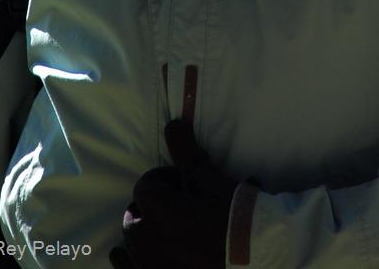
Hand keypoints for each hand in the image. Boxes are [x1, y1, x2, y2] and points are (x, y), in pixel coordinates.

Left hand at [109, 119, 236, 268]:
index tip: (181, 183)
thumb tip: (173, 123)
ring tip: (163, 230)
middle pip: (134, 217)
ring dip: (143, 232)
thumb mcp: (208, 178)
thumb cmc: (231, 214)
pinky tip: (122, 255)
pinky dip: (126, 261)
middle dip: (151, 207)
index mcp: (157, 210)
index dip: (163, 181)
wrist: (255, 252)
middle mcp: (148, 240)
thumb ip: (185, 150)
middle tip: (176, 206)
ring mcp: (150, 264)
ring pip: (133, 244)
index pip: (145, 187)